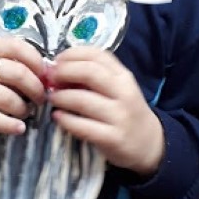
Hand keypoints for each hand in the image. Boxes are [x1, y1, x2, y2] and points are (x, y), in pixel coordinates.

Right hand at [0, 38, 44, 134]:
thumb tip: (39, 75)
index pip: (17, 46)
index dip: (38, 62)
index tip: (45, 75)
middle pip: (18, 73)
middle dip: (36, 89)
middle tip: (41, 99)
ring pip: (7, 98)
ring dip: (24, 109)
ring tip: (26, 113)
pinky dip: (9, 125)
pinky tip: (18, 128)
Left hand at [49, 47, 163, 175]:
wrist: (149, 144)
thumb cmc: (125, 111)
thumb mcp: (117, 89)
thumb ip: (94, 77)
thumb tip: (58, 68)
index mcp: (123, 76)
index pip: (97, 55)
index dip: (71, 54)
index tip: (56, 61)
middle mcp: (124, 93)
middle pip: (89, 72)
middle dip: (63, 72)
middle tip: (49, 79)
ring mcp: (120, 116)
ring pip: (82, 100)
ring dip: (60, 97)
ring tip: (51, 98)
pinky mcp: (113, 138)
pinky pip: (83, 126)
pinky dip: (65, 120)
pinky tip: (57, 117)